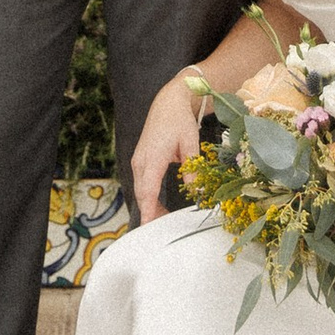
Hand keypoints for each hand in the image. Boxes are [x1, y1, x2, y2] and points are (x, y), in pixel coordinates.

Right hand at [131, 74, 208, 222]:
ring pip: (141, 190)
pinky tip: (158, 207)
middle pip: (143, 194)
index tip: (149, 226)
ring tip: (164, 221)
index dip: (149, 210)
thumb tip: (196, 189)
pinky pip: (142, 184)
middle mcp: (141, 161)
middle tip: (163, 231)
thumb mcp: (191, 143)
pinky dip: (148, 197)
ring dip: (150, 206)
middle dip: (151, 213)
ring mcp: (138, 161)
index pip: (149, 190)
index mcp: (153, 157)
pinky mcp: (140, 161)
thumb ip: (192, 167)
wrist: (167, 103)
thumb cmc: (179, 121)